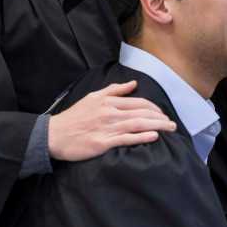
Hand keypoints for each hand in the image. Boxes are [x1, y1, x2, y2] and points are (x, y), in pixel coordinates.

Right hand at [47, 80, 175, 161]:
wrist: (54, 134)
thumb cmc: (74, 117)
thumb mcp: (93, 97)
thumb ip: (114, 90)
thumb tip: (133, 83)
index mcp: (108, 101)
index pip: (138, 102)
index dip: (154, 108)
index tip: (163, 114)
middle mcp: (110, 112)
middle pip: (142, 112)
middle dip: (160, 117)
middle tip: (172, 124)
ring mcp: (107, 127)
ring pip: (137, 124)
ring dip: (157, 126)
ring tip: (169, 129)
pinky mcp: (103, 142)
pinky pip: (126, 139)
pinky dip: (141, 137)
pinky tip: (154, 136)